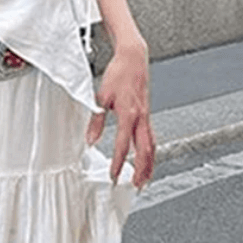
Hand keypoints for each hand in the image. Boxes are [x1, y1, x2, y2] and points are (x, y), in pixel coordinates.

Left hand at [86, 38, 155, 189]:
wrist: (134, 57)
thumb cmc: (118, 73)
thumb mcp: (101, 96)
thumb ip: (96, 121)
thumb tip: (90, 141)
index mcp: (128, 113)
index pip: (123, 144)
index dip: (118, 162)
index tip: (113, 175)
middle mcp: (141, 117)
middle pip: (144, 149)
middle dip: (141, 169)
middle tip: (135, 185)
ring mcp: (147, 117)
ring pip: (152, 146)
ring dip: (148, 165)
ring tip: (144, 180)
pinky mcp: (148, 115)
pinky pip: (152, 138)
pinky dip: (150, 153)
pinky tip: (146, 161)